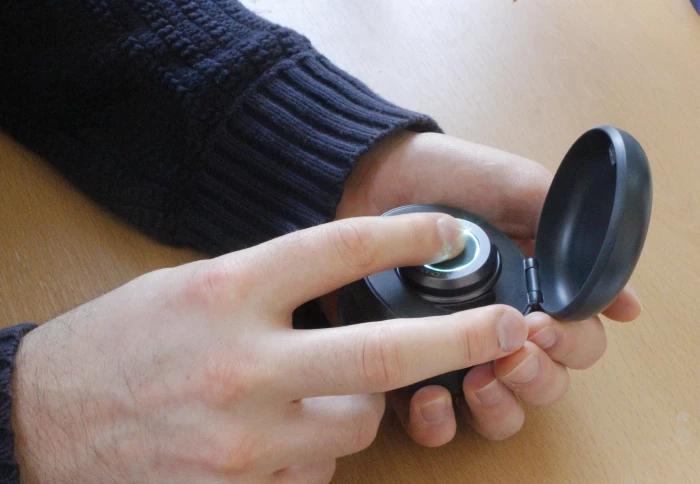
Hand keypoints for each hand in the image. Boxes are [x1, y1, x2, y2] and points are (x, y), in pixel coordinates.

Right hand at [11, 213, 527, 482]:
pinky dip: (314, 448)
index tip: (448, 235)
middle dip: (459, 339)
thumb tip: (339, 288)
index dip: (404, 239)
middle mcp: (243, 363)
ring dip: (360, 406)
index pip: (337, 251)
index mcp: (229, 292)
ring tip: (315, 391)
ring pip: (356, 424)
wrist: (43, 419)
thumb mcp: (189, 287)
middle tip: (509, 325)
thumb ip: (267, 288)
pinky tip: (275, 434)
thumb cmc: (119, 342)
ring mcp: (245, 436)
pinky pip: (317, 469)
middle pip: (381, 352)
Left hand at [331, 130, 641, 446]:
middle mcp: (497, 331)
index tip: (544, 324)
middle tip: (515, 350)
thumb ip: (571, 239)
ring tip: (481, 377)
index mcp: (531, 295)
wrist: (374, 174)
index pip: (576, 345)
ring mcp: (451, 352)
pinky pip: (431, 421)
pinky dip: (439, 422)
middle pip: (544, 386)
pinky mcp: (403, 366)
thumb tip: (625, 305)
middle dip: (538, 377)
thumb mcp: (520, 192)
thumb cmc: (450, 178)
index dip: (571, 345)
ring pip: (498, 413)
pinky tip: (433, 395)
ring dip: (500, 406)